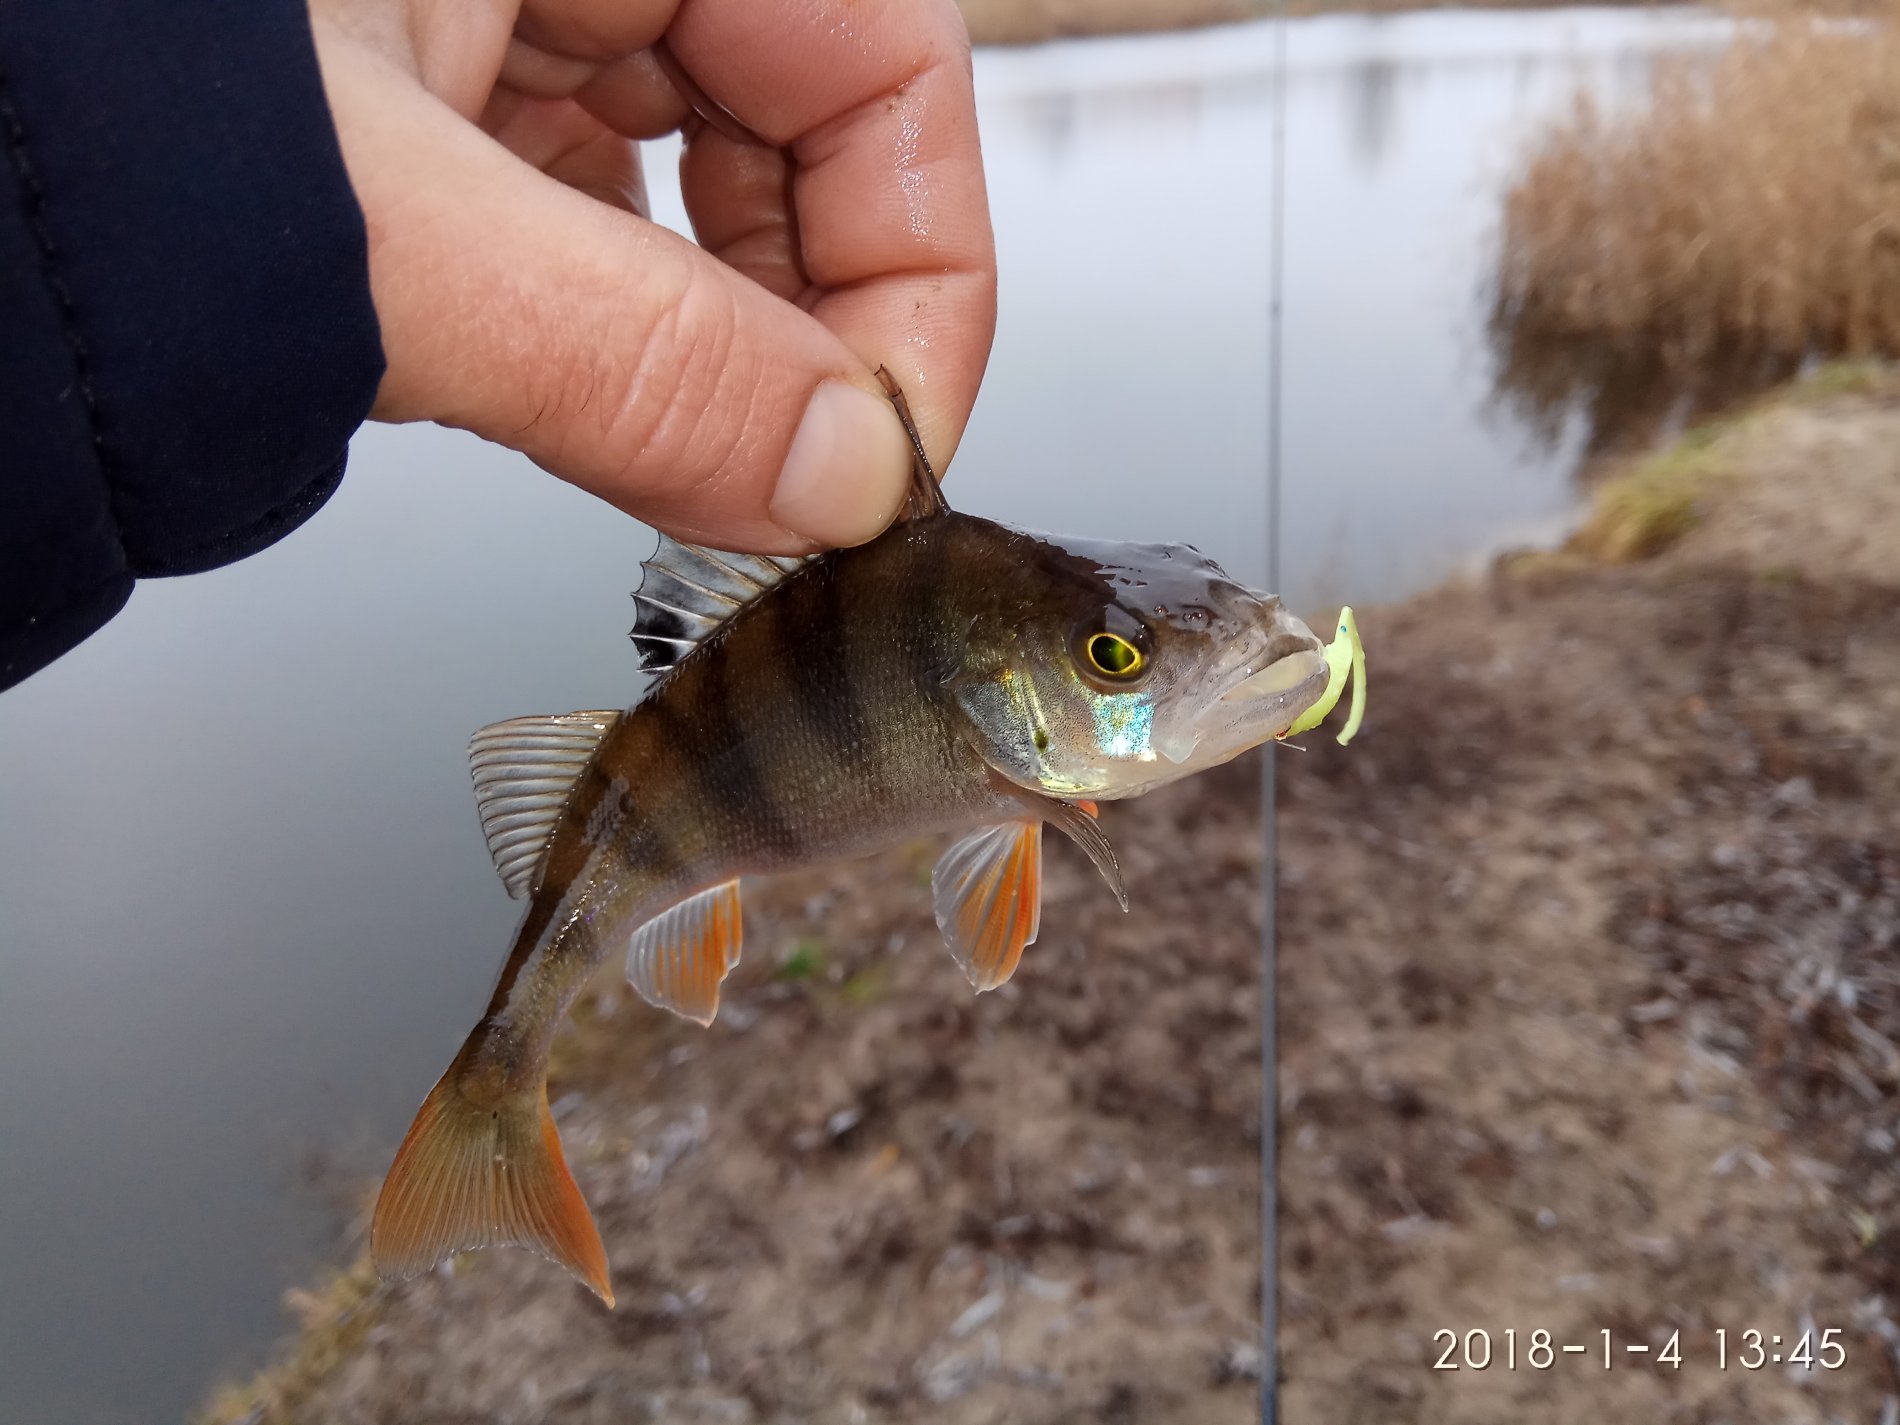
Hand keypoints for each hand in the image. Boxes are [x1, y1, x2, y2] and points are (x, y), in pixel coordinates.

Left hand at [307, 0, 995, 551]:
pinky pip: (583, 192)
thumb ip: (630, 358)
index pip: (888, 54)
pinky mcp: (427, 78)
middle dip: (811, 318)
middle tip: (782, 480)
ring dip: (709, 327)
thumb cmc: (42, 83)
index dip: (922, 268)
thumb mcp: (378, 235)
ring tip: (672, 446)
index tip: (884, 451)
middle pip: (809, 119)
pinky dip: (603, 310)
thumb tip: (835, 478)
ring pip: (698, 168)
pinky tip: (576, 385)